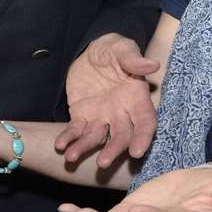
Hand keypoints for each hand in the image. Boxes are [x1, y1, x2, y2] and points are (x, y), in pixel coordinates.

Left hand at [56, 33, 159, 165]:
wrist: (91, 50)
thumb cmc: (114, 49)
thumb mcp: (122, 49)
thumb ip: (133, 59)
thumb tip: (151, 65)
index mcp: (137, 98)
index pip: (144, 123)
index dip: (142, 138)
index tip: (136, 152)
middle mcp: (121, 113)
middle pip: (121, 136)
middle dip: (113, 150)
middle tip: (103, 163)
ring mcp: (101, 117)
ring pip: (96, 137)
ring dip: (85, 148)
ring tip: (71, 157)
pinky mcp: (82, 116)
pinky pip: (75, 130)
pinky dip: (68, 138)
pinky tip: (59, 145)